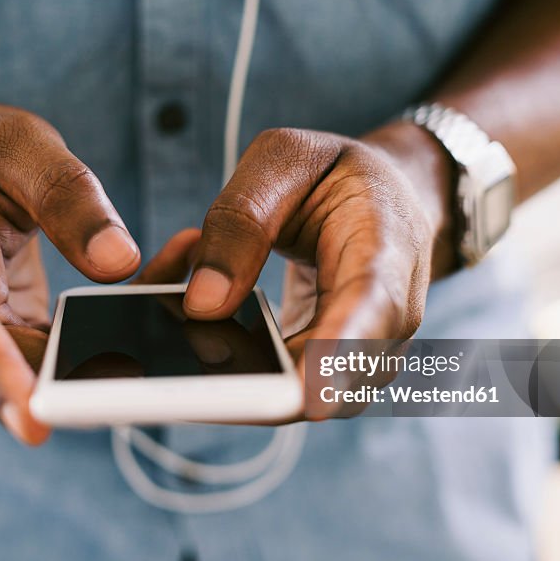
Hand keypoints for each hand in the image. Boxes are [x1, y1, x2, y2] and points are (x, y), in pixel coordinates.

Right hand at [0, 106, 141, 443]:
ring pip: (56, 370)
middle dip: (93, 373)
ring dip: (123, 341)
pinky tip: (167, 288)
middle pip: (17, 372)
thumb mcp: (16, 146)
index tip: (37, 424)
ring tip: (183, 293)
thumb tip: (118, 262)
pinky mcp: (18, 345)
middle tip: (171, 356)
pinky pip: (72, 355)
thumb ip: (65, 195)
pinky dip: (121, 328)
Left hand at [181, 123, 455, 414]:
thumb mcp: (284, 161)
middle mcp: (387, 320)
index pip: (371, 309)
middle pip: (330, 382)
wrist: (386, 199)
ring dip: (222, 363)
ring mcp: (362, 356)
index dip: (338, 354)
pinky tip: (188, 309)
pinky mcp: (327, 371)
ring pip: (292, 399)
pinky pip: (273, 387)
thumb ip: (241, 223)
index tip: (303, 392)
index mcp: (386, 250)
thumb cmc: (338, 175)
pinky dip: (224, 356)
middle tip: (178, 343)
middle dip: (249, 380)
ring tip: (172, 301)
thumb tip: (201, 305)